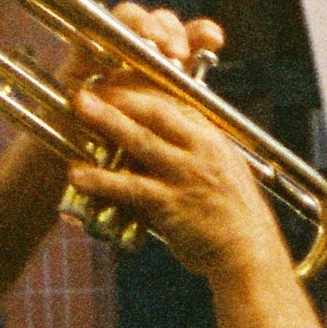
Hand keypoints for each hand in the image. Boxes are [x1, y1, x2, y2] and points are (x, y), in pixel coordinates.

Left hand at [63, 28, 294, 283]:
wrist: (249, 251)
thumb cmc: (231, 213)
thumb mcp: (220, 168)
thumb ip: (190, 149)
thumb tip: (156, 134)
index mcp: (210, 136)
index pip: (173, 100)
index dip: (140, 86)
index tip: (113, 77)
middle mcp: (199, 149)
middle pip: (155, 111)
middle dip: (120, 93)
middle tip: (90, 85)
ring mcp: (185, 175)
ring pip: (141, 140)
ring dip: (108, 120)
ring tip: (79, 106)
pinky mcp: (171, 204)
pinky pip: (131, 187)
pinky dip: (102, 180)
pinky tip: (77, 174)